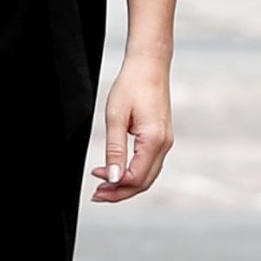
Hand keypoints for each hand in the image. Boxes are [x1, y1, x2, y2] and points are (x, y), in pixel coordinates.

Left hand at [90, 53, 172, 202]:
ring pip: (147, 175)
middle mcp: (164, 145)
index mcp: (154, 141)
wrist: (149, 66)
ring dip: (126, 184)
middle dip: (120, 192)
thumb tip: (113, 177)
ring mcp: (165, 143)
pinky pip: (149, 164)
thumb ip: (115, 150)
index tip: (95, 184)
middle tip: (97, 195)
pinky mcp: (161, 138)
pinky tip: (116, 170)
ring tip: (103, 185)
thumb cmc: (131, 86)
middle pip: (144, 182)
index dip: (115, 186)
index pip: (136, 178)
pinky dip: (133, 172)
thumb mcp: (116, 117)